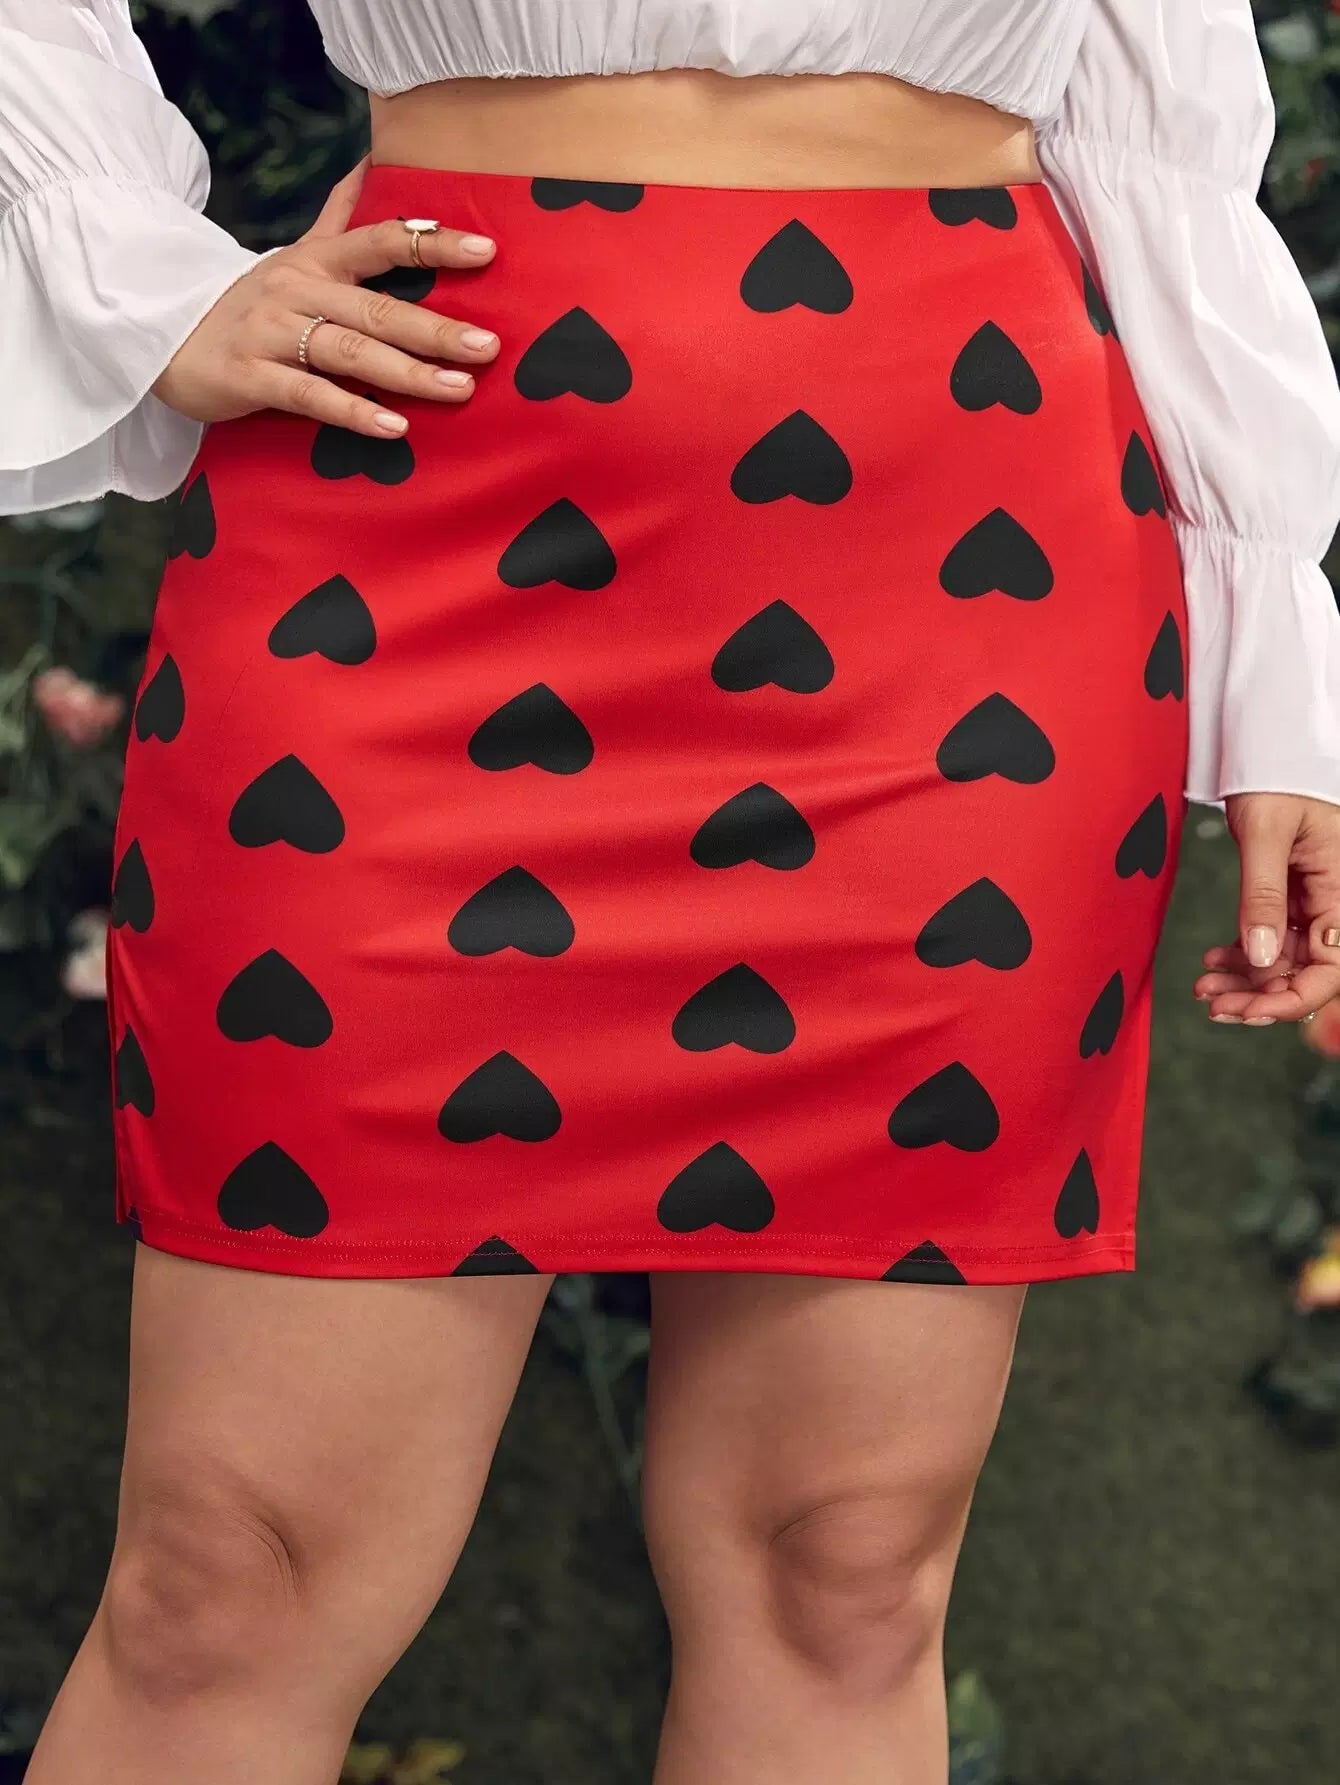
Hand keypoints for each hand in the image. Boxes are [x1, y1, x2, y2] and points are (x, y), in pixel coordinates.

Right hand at [151, 156, 500, 440]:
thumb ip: (339, 216)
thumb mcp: (296, 255)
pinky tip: (395, 427)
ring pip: (350, 351)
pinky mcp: (250, 376)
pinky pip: (309, 395)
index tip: (487, 251)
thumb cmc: (250, 304)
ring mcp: (271, 331)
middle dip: (435, 328)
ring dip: (407, 373)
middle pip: (376, 308)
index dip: (433, 243)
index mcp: (316, 259)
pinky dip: (353, 412)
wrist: (166, 338)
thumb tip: (373, 160)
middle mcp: (297, 288)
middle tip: (488, 347)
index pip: (382, 241)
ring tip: (459, 389)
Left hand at [1194, 793, 1339, 1024]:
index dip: (1296, 997)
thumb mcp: (1264, 833)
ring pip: (1286, 959)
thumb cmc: (1274, 776)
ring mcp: (1314, 900)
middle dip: (1262, 994)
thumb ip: (1263, 895)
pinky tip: (1213, 963)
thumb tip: (1261, 958)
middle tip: (1215, 1007)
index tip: (1251, 1010)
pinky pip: (1272, 938)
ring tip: (1204, 988)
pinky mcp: (1292, 895)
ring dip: (1247, 979)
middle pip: (1308, 969)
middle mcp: (1336, 900)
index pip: (1333, 966)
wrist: (1266, 748)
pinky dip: (1243, 955)